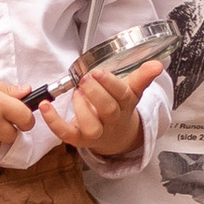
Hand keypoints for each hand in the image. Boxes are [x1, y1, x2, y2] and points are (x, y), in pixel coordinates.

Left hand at [42, 56, 159, 161]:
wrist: (116, 136)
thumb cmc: (120, 107)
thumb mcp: (132, 91)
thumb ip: (142, 77)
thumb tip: (158, 64)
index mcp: (125, 104)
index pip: (122, 94)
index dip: (110, 83)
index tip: (99, 71)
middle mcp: (112, 120)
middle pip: (108, 110)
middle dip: (96, 93)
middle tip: (85, 79)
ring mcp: (95, 132)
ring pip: (90, 126)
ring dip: (81, 108)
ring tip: (76, 93)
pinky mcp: (78, 139)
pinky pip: (65, 134)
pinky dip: (53, 121)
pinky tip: (45, 106)